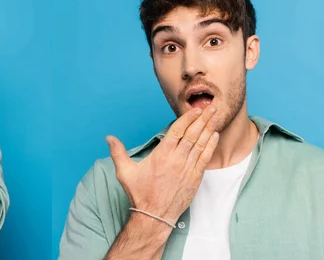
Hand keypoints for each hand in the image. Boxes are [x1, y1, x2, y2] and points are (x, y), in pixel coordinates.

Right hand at [106, 106, 219, 222]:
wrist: (154, 217)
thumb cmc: (140, 193)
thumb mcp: (125, 171)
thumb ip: (118, 152)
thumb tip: (108, 137)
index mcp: (162, 154)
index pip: (178, 130)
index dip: (187, 118)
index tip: (195, 110)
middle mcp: (177, 159)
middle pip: (192, 134)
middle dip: (202, 119)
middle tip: (211, 107)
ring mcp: (187, 168)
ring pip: (200, 144)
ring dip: (208, 129)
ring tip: (215, 117)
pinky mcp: (195, 179)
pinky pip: (205, 158)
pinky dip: (210, 146)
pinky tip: (214, 136)